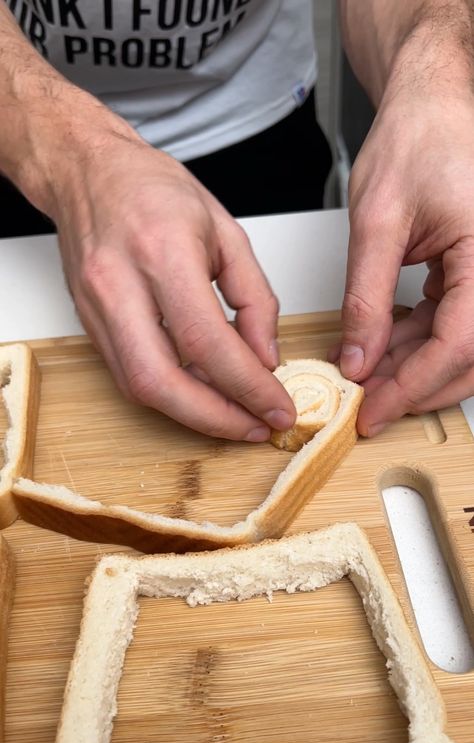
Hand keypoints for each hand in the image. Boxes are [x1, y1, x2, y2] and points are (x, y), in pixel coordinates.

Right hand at [46, 125, 295, 441]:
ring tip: (234, 415)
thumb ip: (254, 298)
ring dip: (192, 414)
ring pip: (140, 387)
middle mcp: (119, 284)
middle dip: (214, 418)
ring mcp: (96, 308)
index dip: (247, 386)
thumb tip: (266, 358)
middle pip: (161, 381)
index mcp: (162, 251)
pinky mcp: (87, 324)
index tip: (278, 407)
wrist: (87, 172)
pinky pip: (128, 376)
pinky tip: (201, 391)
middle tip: (255, 426)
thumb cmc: (153, 190)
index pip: (207, 340)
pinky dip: (170, 394)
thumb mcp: (226, 231)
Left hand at [329, 91, 473, 435]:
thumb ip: (367, 300)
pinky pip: (455, 323)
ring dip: (415, 369)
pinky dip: (418, 342)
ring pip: (463, 346)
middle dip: (417, 387)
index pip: (461, 341)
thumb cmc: (418, 140)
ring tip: (366, 378)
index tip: (373, 410)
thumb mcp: (378, 222)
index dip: (414, 384)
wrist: (431, 106)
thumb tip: (358, 360)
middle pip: (471, 357)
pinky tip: (382, 348)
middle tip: (369, 406)